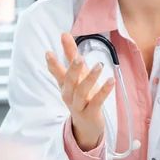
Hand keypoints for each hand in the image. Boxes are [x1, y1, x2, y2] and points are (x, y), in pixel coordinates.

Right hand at [46, 33, 114, 150]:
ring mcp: (79, 105)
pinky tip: (111, 80)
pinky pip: (97, 101)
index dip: (52, 64)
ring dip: (90, 78)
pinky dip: (104, 91)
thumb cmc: (81, 95)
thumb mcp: (77, 74)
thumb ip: (70, 53)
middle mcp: (69, 94)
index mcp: (64, 84)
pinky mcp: (90, 113)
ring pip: (82, 92)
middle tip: (79, 57)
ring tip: (99, 66)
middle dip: (73, 70)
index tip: (48, 53)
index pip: (57, 73)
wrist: (86, 125)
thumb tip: (64, 34)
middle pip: (69, 81)